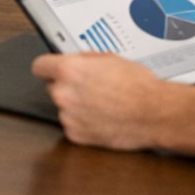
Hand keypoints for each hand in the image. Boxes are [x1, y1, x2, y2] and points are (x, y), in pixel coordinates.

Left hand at [30, 53, 169, 148]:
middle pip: (52, 88)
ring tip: (101, 104)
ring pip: (64, 108)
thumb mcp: (110, 59)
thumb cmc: (139, 86)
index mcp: (69, 70)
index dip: (48, 67)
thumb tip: (77, 60)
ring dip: (76, 106)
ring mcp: (68, 116)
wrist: (154, 113)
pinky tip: (101, 118)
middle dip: (67, 87)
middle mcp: (64, 94)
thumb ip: (85, 59)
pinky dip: (83, 123)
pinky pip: (72, 126)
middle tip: (89, 88)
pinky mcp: (76, 135)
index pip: (39, 66)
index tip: (51, 70)